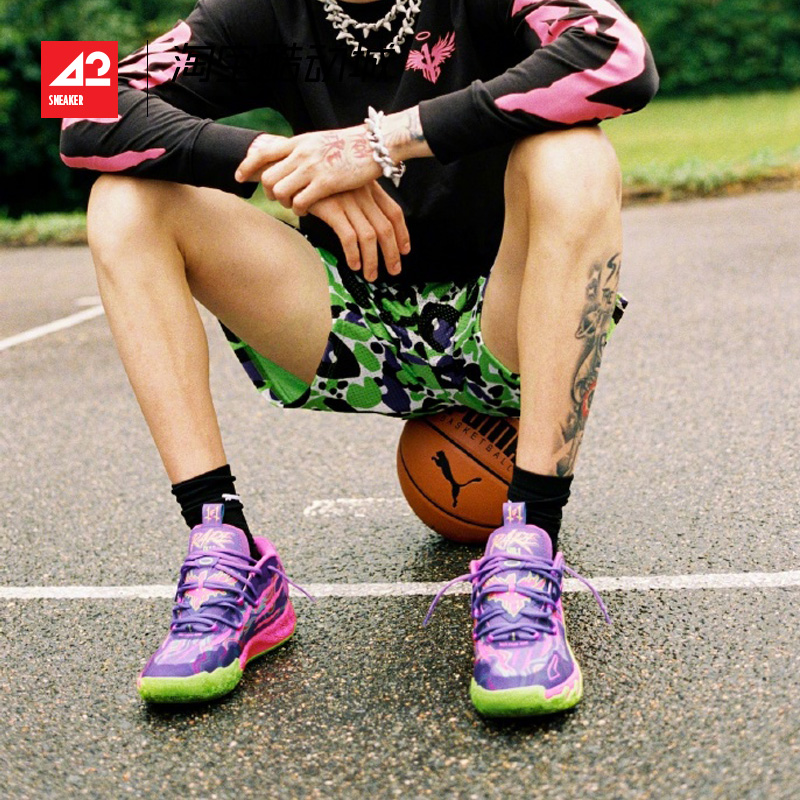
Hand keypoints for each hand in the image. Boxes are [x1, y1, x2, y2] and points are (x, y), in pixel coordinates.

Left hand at [235, 128, 380, 215]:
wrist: (376, 144)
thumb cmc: (352, 146)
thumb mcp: (321, 141)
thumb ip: (305, 150)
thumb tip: (293, 157)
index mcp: (299, 142)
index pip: (263, 152)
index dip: (246, 166)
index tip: (238, 177)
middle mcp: (301, 153)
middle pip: (267, 176)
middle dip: (268, 192)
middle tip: (279, 199)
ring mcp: (312, 168)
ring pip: (280, 190)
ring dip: (283, 202)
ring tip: (294, 205)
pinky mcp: (325, 183)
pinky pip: (300, 202)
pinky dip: (299, 210)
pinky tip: (306, 211)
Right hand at [309, 182, 409, 281]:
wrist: (290, 168)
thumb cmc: (316, 182)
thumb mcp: (344, 184)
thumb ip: (359, 200)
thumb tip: (369, 228)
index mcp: (369, 186)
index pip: (394, 211)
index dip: (402, 233)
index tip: (405, 250)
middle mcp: (362, 193)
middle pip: (385, 227)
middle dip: (392, 253)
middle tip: (394, 270)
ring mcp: (348, 201)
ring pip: (370, 236)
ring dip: (373, 260)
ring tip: (371, 275)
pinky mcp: (332, 209)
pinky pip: (349, 236)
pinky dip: (354, 254)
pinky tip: (354, 265)